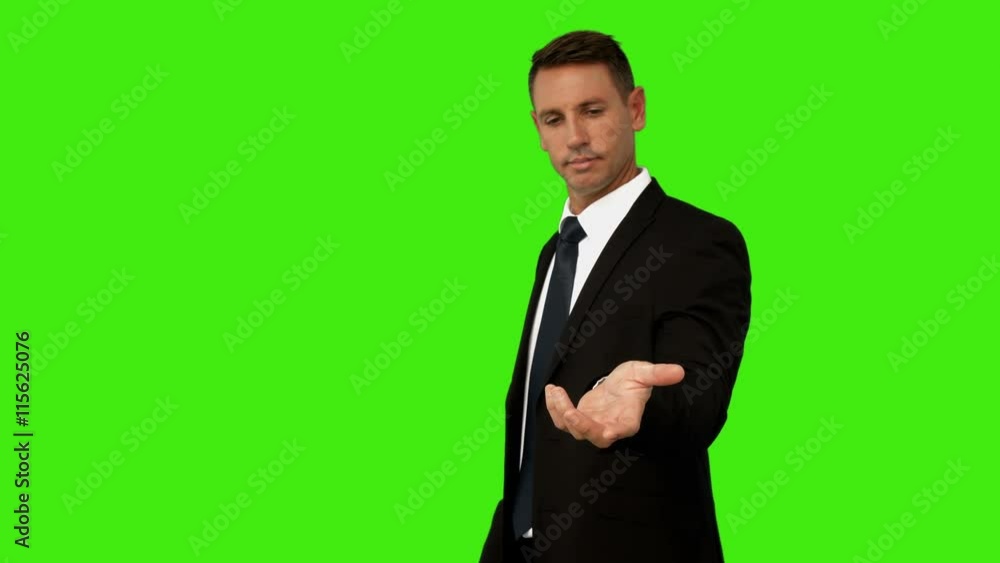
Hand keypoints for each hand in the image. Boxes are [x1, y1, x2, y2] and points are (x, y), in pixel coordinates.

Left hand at [544, 361, 684, 447]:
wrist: (617, 387)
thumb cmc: (632, 382)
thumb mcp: (644, 373)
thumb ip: (658, 374)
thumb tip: (679, 371)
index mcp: (628, 419)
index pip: (624, 429)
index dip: (616, 431)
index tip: (609, 432)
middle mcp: (609, 427)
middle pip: (595, 436)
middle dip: (582, 427)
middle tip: (571, 412)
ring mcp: (592, 426)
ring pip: (574, 429)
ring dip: (561, 413)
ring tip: (556, 391)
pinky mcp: (578, 420)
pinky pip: (562, 420)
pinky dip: (554, 407)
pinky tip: (552, 390)